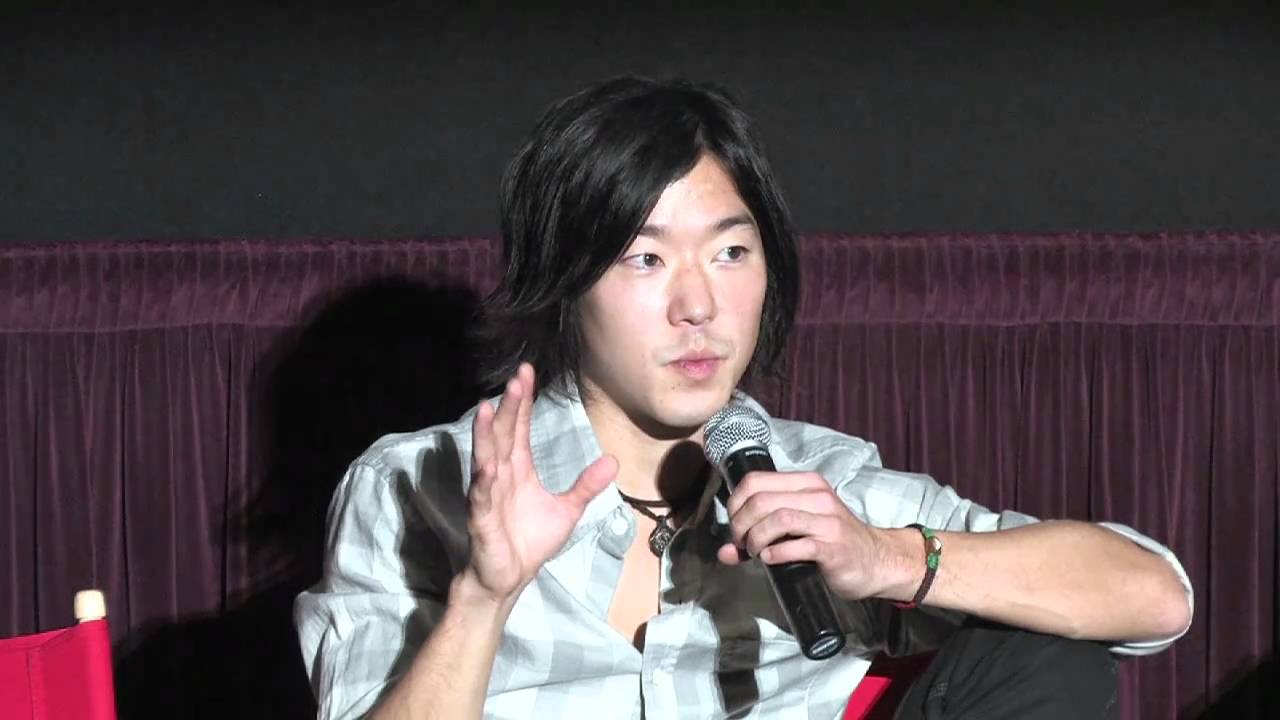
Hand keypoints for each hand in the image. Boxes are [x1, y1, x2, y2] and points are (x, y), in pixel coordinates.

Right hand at [464, 363, 617, 603]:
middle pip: (503, 433)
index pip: (518, 428)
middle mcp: (499, 475)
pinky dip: (483, 482)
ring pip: (486, 458)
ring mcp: (487, 494)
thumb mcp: (567, 510)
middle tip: (517, 377)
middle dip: (509, 406)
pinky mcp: (481, 519)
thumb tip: (612, 460)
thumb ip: (586, 485)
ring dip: (486, 434)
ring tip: (487, 407)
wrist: (508, 578)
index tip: (527, 373)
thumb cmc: (529, 542)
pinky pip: (481, 497)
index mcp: (517, 469)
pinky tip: (486, 467)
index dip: (522, 402)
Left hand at [715, 470, 898, 600]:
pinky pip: (795, 545)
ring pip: (777, 519)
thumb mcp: (797, 529)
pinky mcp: (832, 546)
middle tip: (741, 544)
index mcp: (806, 483)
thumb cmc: (832, 541)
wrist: (876, 560)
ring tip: (755, 552)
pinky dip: (775, 554)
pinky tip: (771, 560)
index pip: (755, 480)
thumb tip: (724, 552)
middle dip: (740, 525)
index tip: (734, 525)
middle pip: (761, 500)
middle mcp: (817, 495)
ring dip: (756, 539)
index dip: (735, 504)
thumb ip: (760, 533)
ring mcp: (827, 520)